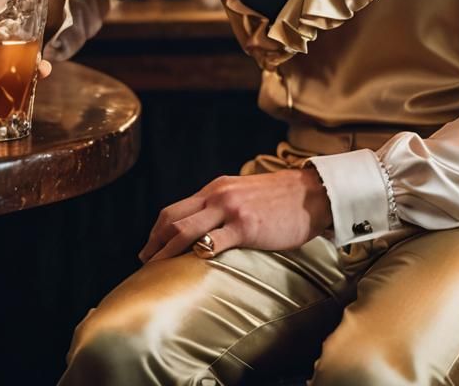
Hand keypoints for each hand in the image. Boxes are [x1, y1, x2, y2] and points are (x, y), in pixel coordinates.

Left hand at [138, 167, 331, 262]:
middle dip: (153, 243)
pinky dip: (195, 254)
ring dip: (165, 251)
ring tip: (156, 270)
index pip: (175, 208)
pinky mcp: (245, 226)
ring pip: (184, 230)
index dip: (157, 231)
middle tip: (145, 262)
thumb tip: (208, 227)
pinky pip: (212, 242)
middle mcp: (218, 195)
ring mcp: (230, 210)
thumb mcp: (246, 192)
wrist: (313, 193)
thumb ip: (225, 205)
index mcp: (217, 188)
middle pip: (172, 218)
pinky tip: (188, 267)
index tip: (149, 248)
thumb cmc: (283, 198)